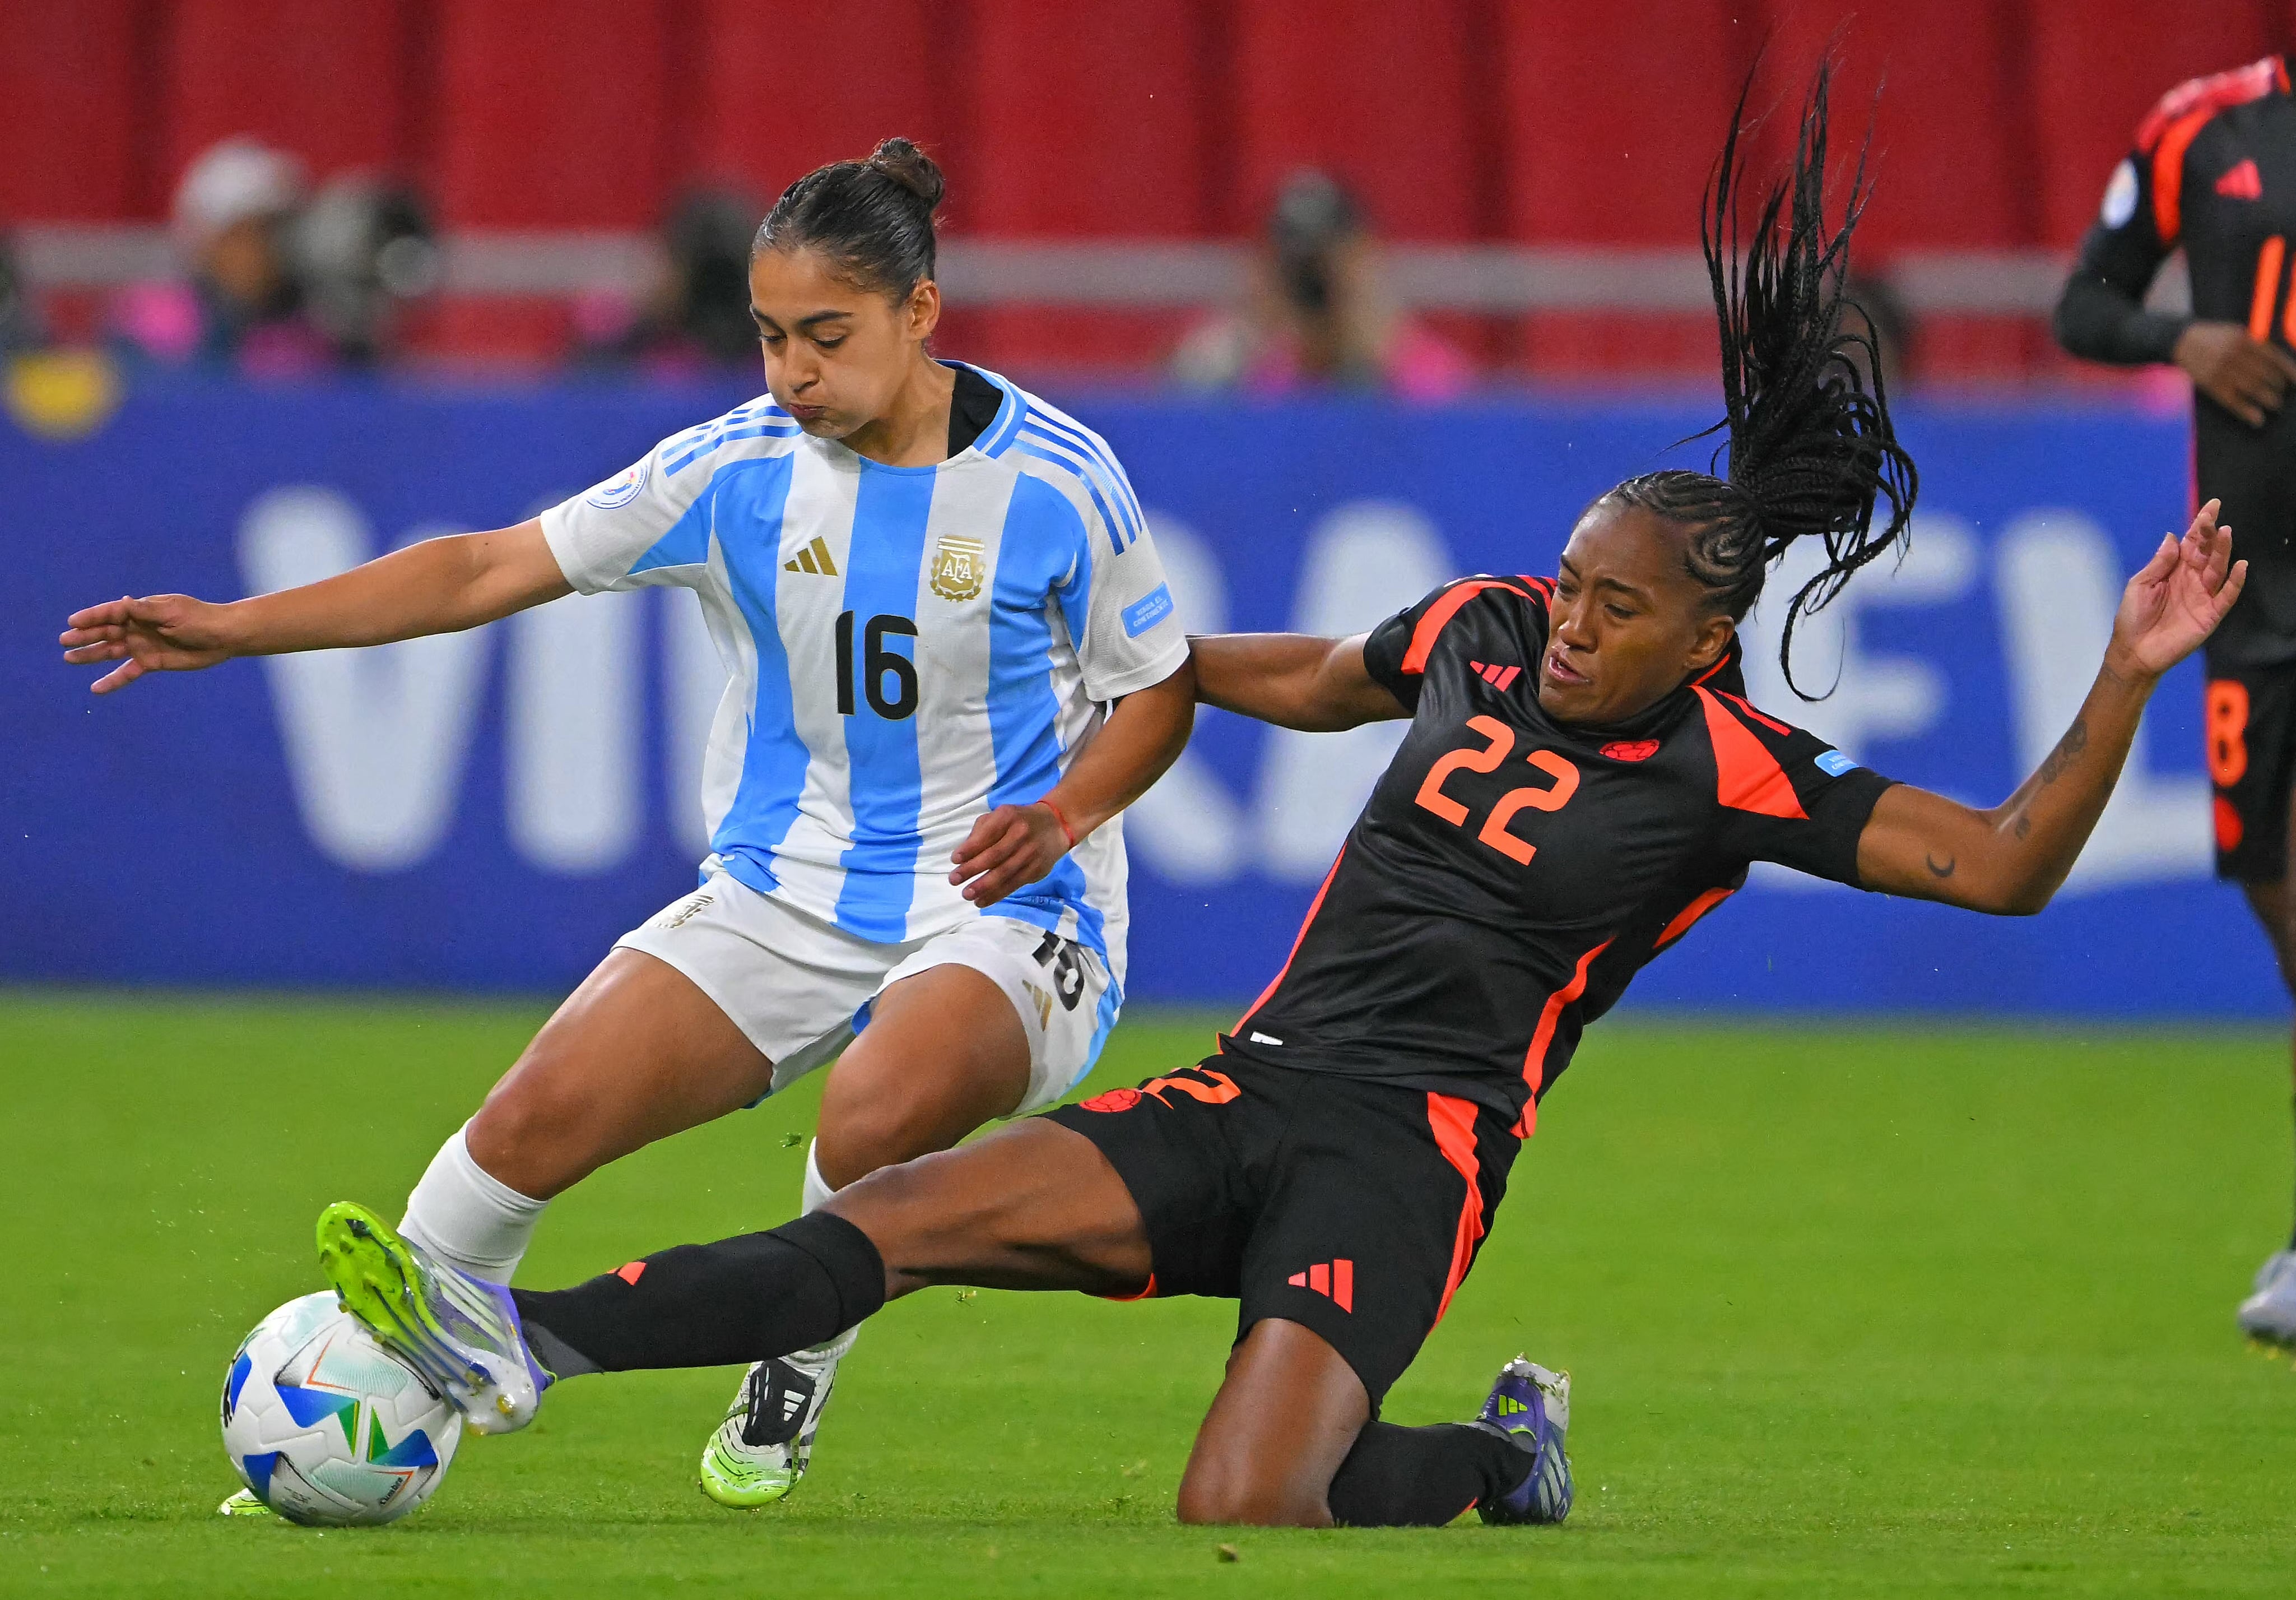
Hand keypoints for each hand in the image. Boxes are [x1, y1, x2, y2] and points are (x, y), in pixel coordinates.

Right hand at [59, 594, 237, 693]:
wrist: (223, 637)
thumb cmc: (200, 619)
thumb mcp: (172, 612)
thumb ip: (146, 611)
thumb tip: (122, 601)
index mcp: (141, 610)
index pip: (111, 612)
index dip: (92, 616)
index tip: (73, 622)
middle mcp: (138, 627)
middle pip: (106, 632)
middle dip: (85, 636)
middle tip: (64, 641)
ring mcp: (143, 645)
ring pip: (111, 651)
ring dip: (91, 655)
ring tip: (69, 659)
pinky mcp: (151, 662)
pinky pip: (128, 672)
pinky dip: (113, 680)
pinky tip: (96, 688)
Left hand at [948, 802, 1075, 906]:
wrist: (1055, 826)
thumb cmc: (1018, 821)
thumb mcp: (999, 816)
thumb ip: (981, 831)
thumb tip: (963, 856)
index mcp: (1008, 817)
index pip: (987, 834)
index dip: (970, 848)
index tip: (955, 860)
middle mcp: (1021, 834)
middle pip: (995, 855)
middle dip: (972, 869)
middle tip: (954, 880)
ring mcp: (1031, 853)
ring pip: (1005, 873)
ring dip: (983, 887)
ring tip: (967, 895)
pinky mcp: (1037, 870)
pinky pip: (1014, 884)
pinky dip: (997, 895)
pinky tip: (982, 901)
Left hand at [2107, 499, 2247, 678]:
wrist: (2133, 651)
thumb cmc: (2133, 617)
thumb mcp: (2140, 585)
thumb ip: (2159, 563)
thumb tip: (2173, 537)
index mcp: (2174, 570)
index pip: (2192, 543)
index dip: (2201, 525)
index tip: (2211, 507)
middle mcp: (2191, 580)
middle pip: (2207, 552)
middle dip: (2211, 534)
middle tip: (2214, 519)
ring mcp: (2202, 596)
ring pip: (2217, 569)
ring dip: (2223, 552)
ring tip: (2226, 533)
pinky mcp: (2209, 614)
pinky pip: (2226, 596)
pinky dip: (2235, 582)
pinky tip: (2240, 565)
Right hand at [2173, 322, 2295, 426]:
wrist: (2179, 340)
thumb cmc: (2212, 336)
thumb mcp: (2235, 332)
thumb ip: (2254, 344)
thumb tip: (2277, 361)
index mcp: (2243, 340)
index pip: (2273, 357)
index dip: (2288, 370)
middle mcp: (2234, 355)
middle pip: (2264, 375)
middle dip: (2277, 386)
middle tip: (2284, 393)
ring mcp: (2222, 370)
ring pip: (2252, 389)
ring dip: (2267, 399)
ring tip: (2276, 404)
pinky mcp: (2211, 384)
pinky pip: (2233, 401)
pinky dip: (2247, 412)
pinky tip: (2258, 420)